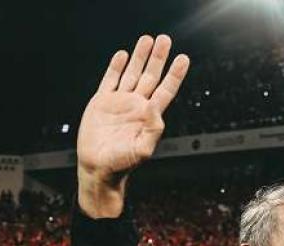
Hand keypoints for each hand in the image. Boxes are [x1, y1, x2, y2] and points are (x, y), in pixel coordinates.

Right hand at [77, 35, 189, 216]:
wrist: (99, 168)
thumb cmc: (122, 164)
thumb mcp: (142, 150)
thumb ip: (152, 130)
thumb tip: (156, 108)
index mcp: (149, 116)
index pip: (166, 90)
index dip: (175, 74)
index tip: (184, 58)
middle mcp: (137, 106)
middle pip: (151, 76)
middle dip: (158, 58)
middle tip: (165, 39)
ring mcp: (120, 102)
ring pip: (132, 74)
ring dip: (139, 57)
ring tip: (147, 39)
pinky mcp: (102, 103)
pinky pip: (110, 80)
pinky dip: (116, 67)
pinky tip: (123, 55)